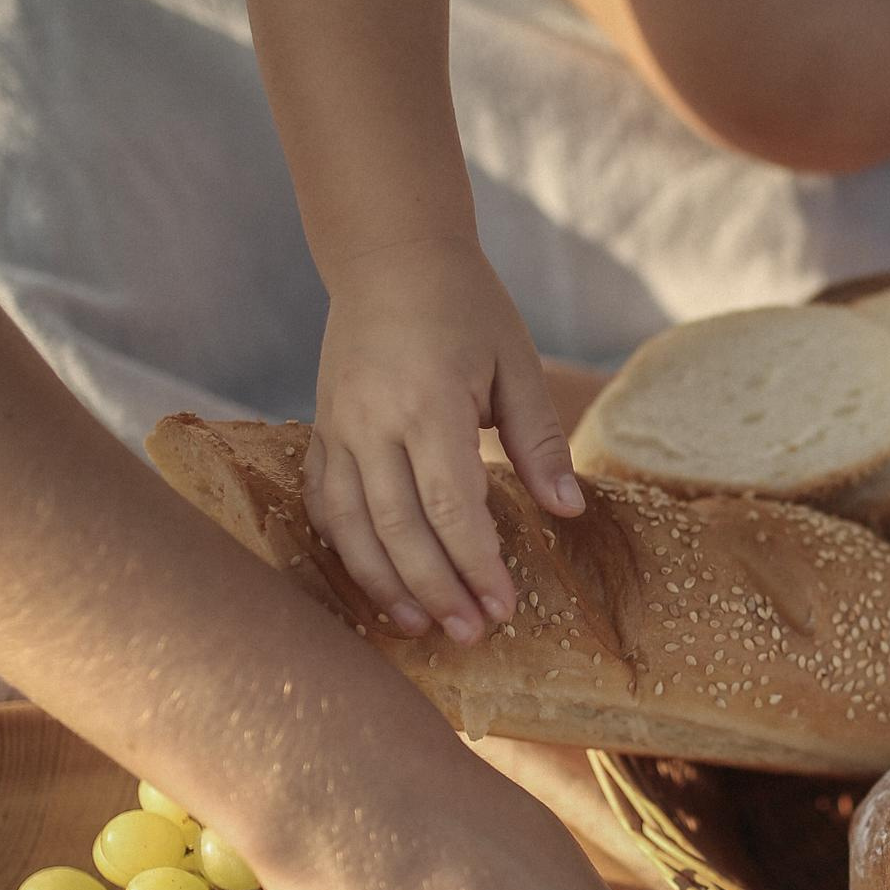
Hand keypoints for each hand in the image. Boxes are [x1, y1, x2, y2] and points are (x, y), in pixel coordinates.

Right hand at [309, 237, 581, 642]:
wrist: (389, 255)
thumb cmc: (466, 306)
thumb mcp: (517, 364)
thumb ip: (538, 441)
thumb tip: (567, 511)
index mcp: (428, 404)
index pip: (450, 507)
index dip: (477, 564)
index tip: (503, 606)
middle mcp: (373, 422)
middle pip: (398, 530)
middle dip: (437, 589)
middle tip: (470, 634)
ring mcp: (338, 427)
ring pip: (351, 526)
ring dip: (384, 584)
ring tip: (419, 627)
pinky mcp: (322, 429)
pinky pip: (324, 503)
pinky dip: (345, 548)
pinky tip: (372, 582)